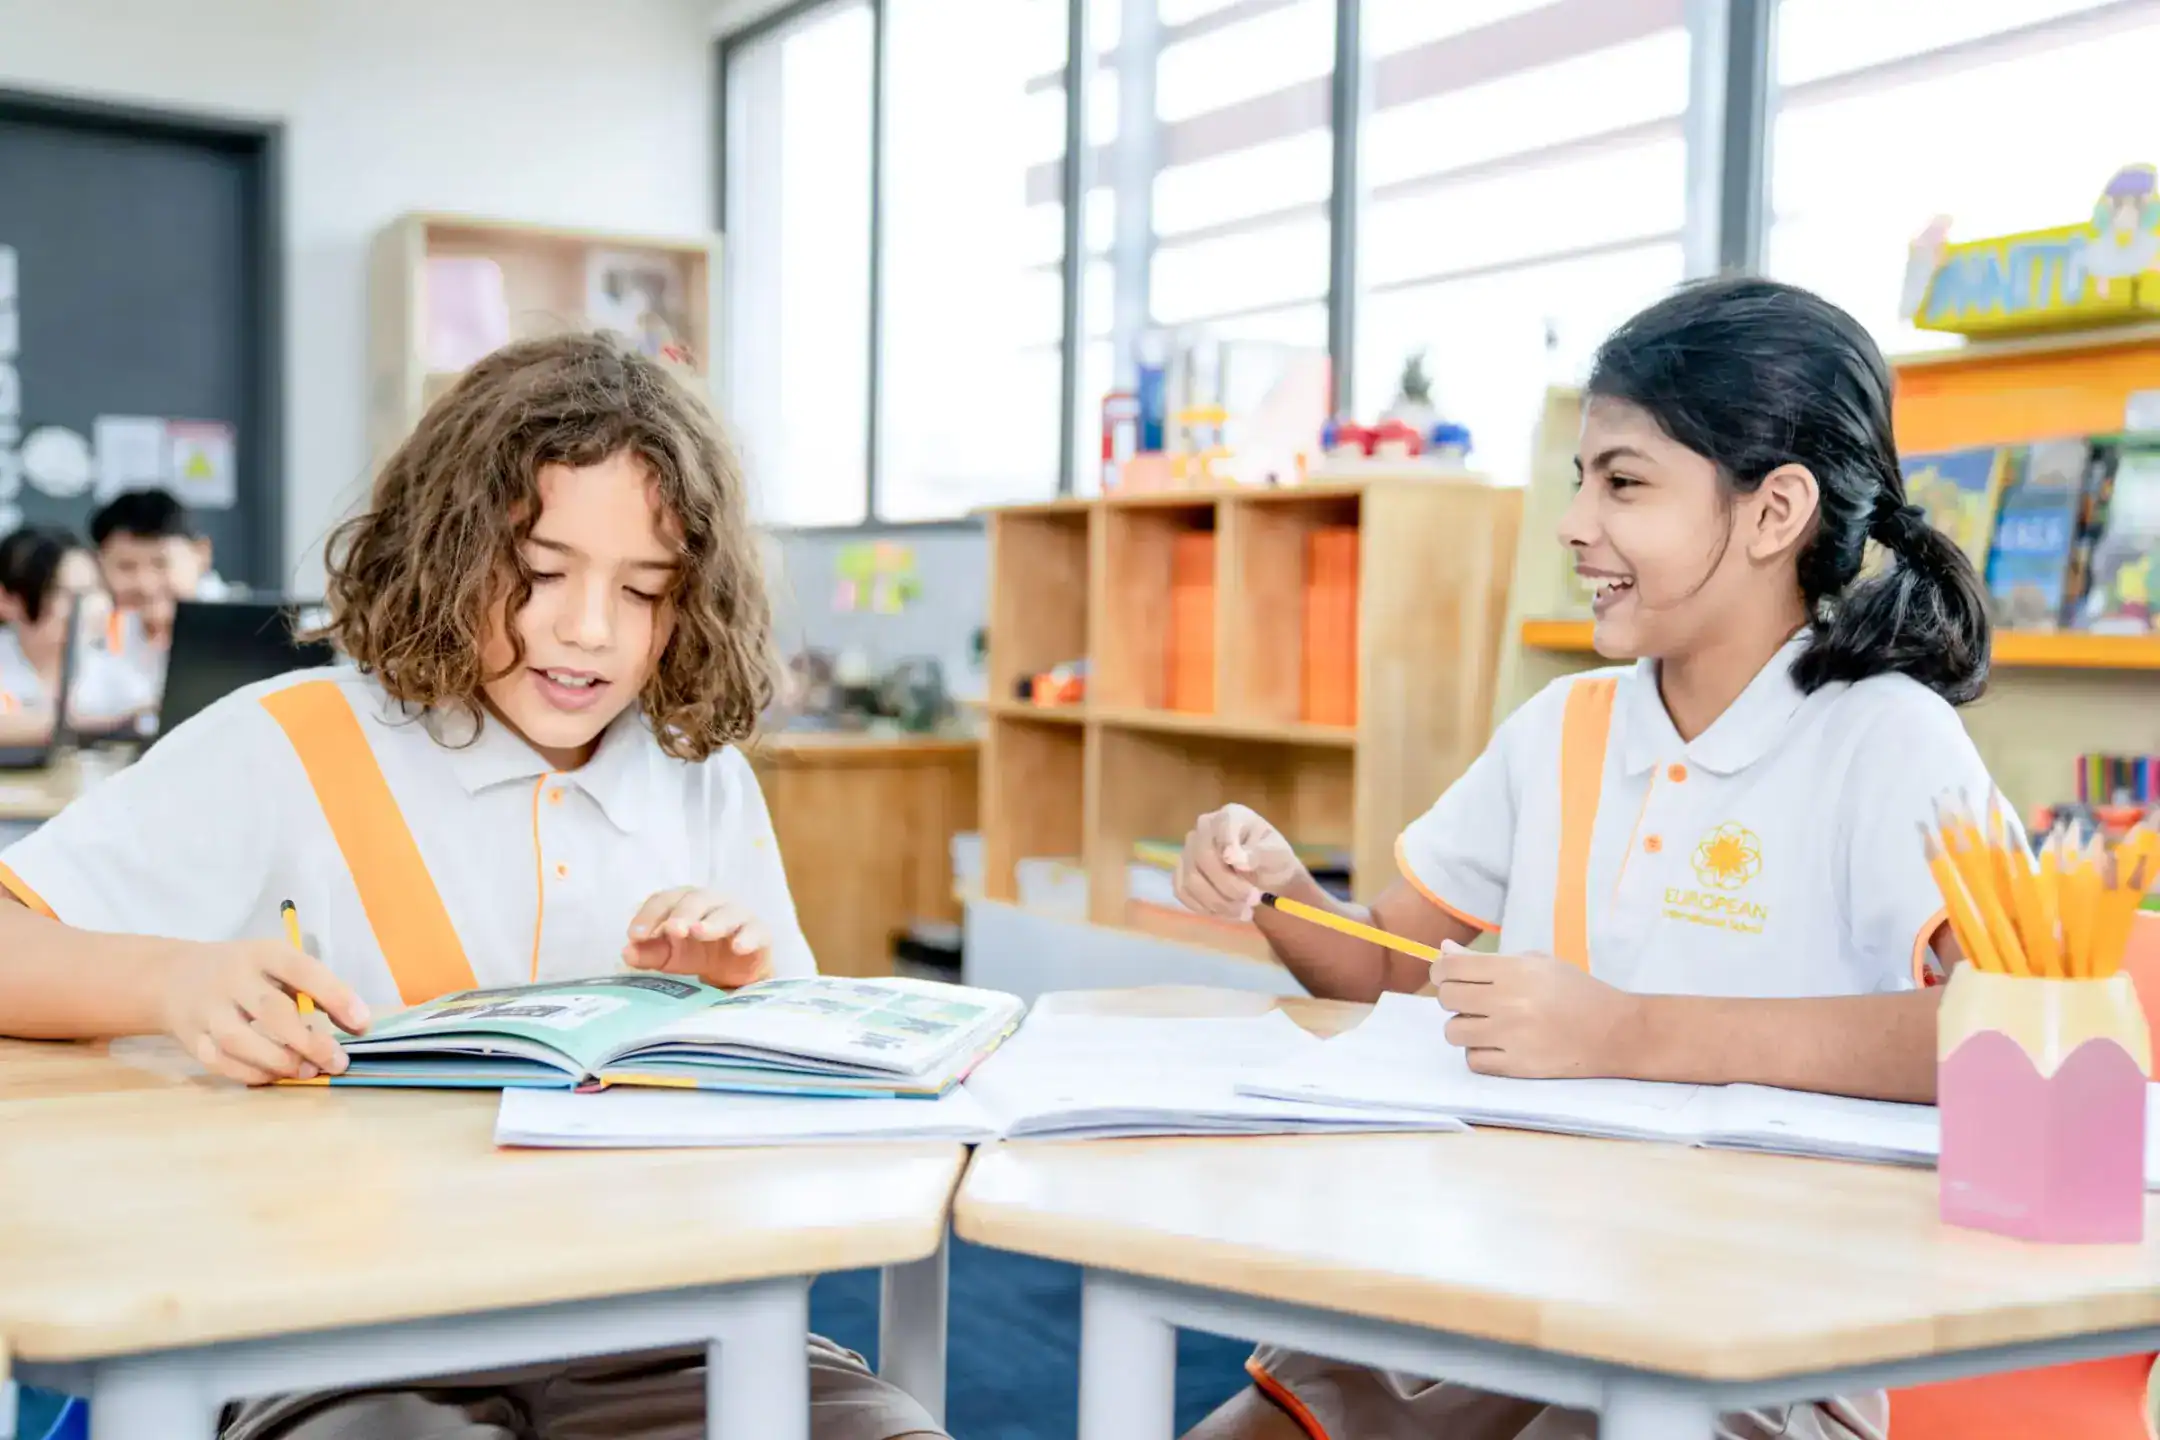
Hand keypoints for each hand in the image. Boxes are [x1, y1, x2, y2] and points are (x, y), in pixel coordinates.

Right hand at [157, 940, 368, 1085]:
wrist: (173, 976)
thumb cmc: (245, 973)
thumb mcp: (277, 964)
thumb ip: (314, 989)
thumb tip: (357, 1023)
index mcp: (263, 954)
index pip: (302, 970)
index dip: (335, 996)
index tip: (362, 1023)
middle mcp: (232, 978)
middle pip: (270, 1010)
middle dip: (308, 1041)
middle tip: (336, 1061)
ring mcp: (207, 1009)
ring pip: (239, 1040)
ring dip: (278, 1061)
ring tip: (307, 1072)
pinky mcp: (190, 1037)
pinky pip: (219, 1062)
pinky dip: (249, 1073)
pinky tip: (274, 1077)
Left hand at [623, 887, 771, 988]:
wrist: (735, 971)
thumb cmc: (698, 953)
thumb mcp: (669, 956)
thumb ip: (648, 953)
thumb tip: (626, 952)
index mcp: (685, 902)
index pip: (665, 900)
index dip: (649, 915)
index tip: (634, 936)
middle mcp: (712, 902)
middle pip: (696, 899)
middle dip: (683, 914)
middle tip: (672, 930)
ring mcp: (739, 916)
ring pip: (727, 912)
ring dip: (712, 922)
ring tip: (699, 932)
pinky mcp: (760, 934)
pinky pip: (756, 931)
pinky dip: (748, 937)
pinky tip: (738, 947)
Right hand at [1173, 804, 1306, 920]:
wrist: (1266, 877)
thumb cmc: (1273, 860)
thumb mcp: (1276, 855)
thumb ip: (1258, 853)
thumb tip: (1232, 857)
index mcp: (1231, 815)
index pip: (1222, 825)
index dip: (1228, 844)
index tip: (1242, 868)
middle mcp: (1204, 828)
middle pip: (1203, 857)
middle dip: (1229, 886)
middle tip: (1254, 901)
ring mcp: (1189, 850)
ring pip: (1192, 879)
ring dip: (1219, 902)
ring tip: (1245, 912)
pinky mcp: (1181, 872)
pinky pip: (1183, 892)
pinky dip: (1204, 907)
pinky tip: (1226, 912)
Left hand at [1431, 942, 1641, 1078]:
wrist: (1616, 1032)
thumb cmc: (1577, 992)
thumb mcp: (1538, 963)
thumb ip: (1488, 960)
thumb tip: (1443, 951)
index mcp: (1514, 971)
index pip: (1452, 968)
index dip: (1441, 970)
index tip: (1448, 975)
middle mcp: (1509, 1002)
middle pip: (1447, 999)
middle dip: (1453, 997)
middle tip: (1473, 1000)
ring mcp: (1511, 1037)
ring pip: (1453, 1032)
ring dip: (1464, 1027)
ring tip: (1487, 1024)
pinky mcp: (1517, 1067)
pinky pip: (1473, 1060)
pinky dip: (1480, 1052)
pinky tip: (1498, 1044)